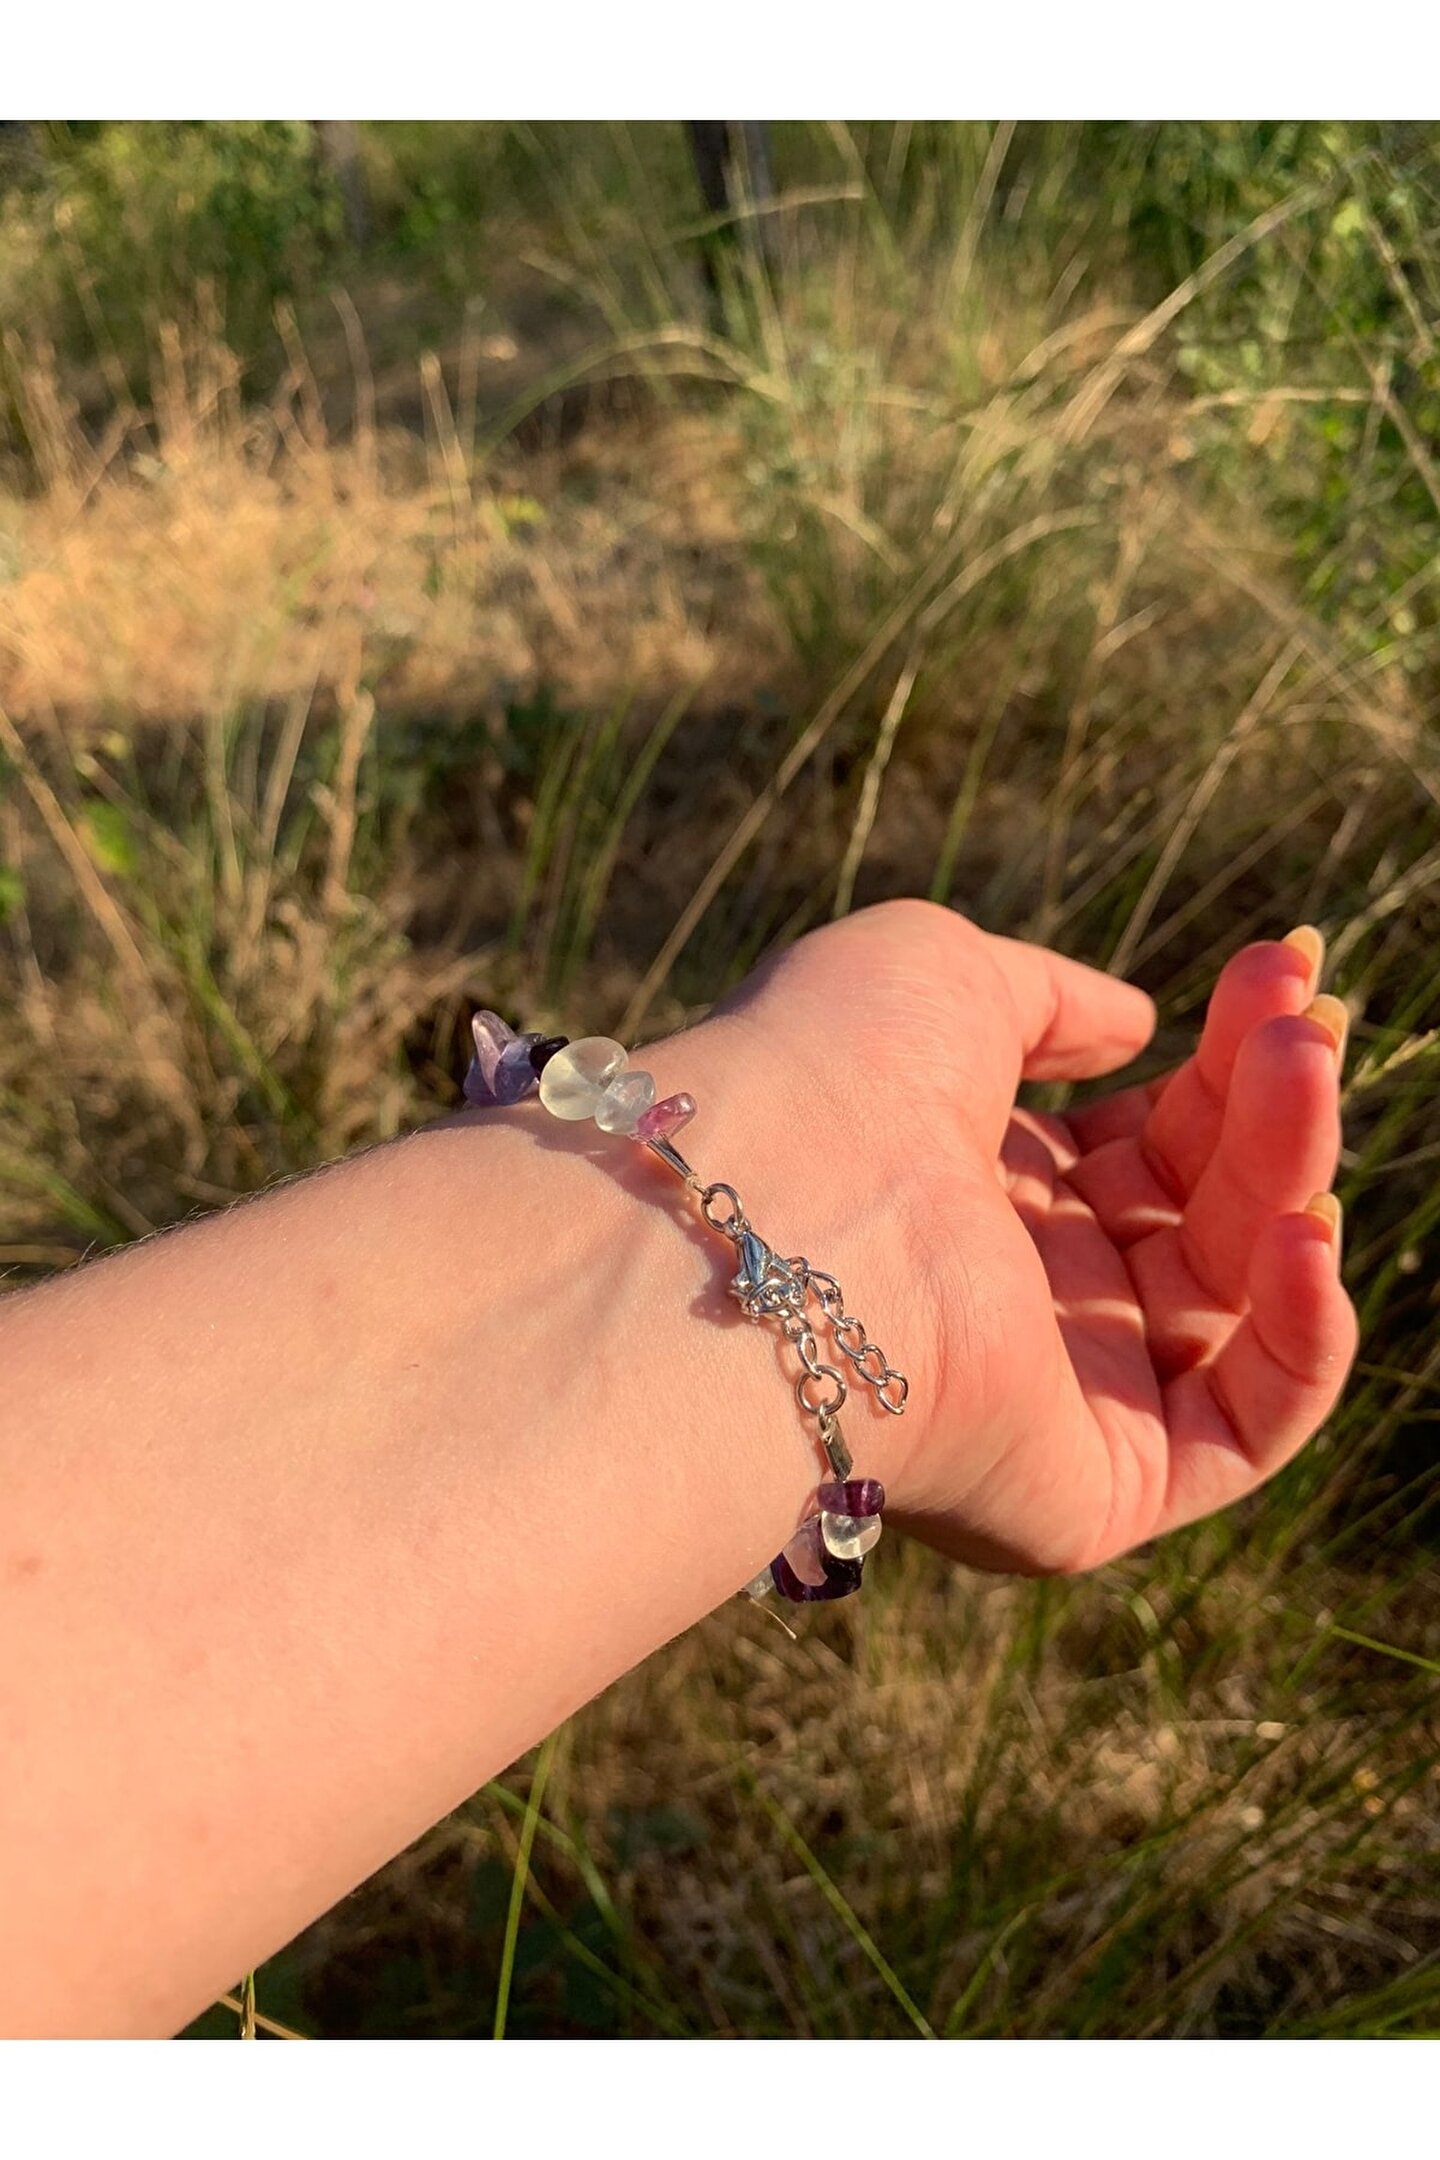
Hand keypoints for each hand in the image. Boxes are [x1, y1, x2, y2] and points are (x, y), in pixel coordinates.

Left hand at [696, 900, 1355, 1573]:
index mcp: (983, 1189)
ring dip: (1288, 1181)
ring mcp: (1063, 1397)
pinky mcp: (1094, 1490)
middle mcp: (1025, 1296)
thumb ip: (1049, 999)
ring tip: (1302, 1070)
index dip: (1222, 1060)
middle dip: (1264, 1104)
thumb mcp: (942, 978)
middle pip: (1201, 1206)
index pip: (1147, 1138)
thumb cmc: (837, 1071)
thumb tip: (1134, 1024)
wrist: (780, 1210)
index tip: (1280, 973)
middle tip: (1305, 1018)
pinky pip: (1244, 1430)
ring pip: (1237, 1300)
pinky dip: (1301, 1337)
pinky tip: (1303, 1233)